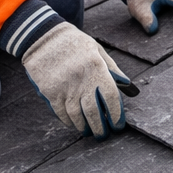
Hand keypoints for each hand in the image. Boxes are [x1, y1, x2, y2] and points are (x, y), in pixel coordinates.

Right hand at [21, 23, 135, 138]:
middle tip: (104, 135)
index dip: (116, 114)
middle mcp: (81, 79)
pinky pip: (60, 112)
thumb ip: (113, 69)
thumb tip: (128, 87)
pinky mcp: (49, 91)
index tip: (118, 125)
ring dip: (84, 127)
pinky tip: (74, 125)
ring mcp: (64, 87)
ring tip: (89, 132)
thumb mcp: (97, 50)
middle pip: (93, 111)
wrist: (43, 36)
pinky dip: (68, 121)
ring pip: (76, 115)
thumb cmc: (75, 44)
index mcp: (96, 67)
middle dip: (100, 127)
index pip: (110, 97)